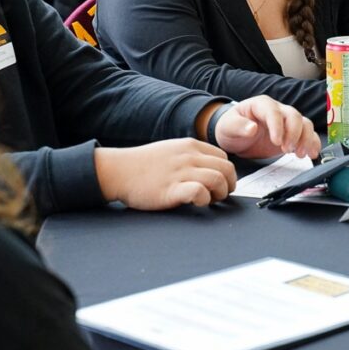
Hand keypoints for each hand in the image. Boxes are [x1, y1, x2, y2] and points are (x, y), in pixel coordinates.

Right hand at [94, 139, 235, 209]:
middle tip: (221, 195)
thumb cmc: (144, 164)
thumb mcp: (172, 149)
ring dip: (220, 193)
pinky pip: (199, 192)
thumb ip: (191, 155)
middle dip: (229, 184)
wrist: (119, 170)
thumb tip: (210, 167)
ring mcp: (180, 172)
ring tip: (211, 200)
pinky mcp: (171, 189)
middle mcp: (189, 157)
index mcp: (191, 146)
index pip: (223, 157)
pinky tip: (197, 203)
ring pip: (218, 179)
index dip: (227, 173)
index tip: (222, 183)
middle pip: (226, 168)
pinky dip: (204, 199)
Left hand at [214, 96, 318, 159]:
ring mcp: (286, 122)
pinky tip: (311, 153)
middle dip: (294, 134)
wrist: (235, 136)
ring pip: (304, 124)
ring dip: (306, 139)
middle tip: (287, 150)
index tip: (277, 142)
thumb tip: (251, 128)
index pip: (273, 112)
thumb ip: (238, 126)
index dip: (277, 126)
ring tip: (300, 154)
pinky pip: (308, 134)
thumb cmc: (231, 127)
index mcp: (261, 105)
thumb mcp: (228, 126)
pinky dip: (312, 143)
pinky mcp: (292, 134)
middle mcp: (277, 110)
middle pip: (293, 116)